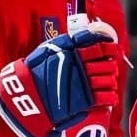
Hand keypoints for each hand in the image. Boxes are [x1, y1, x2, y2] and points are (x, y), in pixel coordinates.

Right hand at [0, 22, 120, 136]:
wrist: (24, 97)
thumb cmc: (34, 72)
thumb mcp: (47, 50)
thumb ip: (67, 42)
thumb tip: (89, 35)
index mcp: (71, 51)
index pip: (98, 45)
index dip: (109, 47)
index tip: (113, 49)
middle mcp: (79, 65)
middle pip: (107, 63)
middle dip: (111, 66)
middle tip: (111, 68)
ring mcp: (82, 83)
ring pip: (109, 79)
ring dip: (111, 81)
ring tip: (109, 83)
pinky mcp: (83, 101)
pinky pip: (106, 97)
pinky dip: (111, 96)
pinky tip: (110, 96)